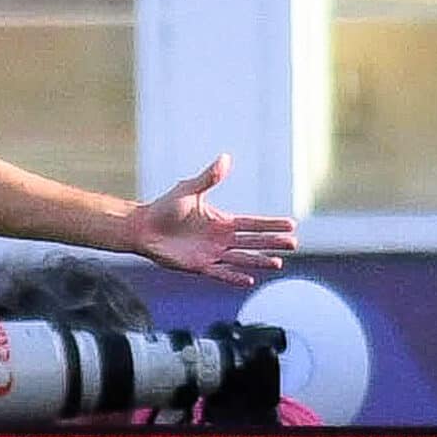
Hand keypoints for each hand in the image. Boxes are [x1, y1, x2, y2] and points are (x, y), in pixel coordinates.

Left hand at [129, 154, 297, 286]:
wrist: (143, 227)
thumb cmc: (165, 208)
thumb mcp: (189, 190)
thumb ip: (208, 178)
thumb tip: (225, 158)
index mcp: (221, 221)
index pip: (252, 223)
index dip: (271, 224)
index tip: (292, 224)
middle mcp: (220, 239)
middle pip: (252, 241)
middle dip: (272, 243)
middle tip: (294, 243)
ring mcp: (211, 253)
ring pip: (241, 258)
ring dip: (259, 260)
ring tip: (278, 263)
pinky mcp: (199, 266)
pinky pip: (220, 273)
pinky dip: (234, 277)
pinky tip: (249, 279)